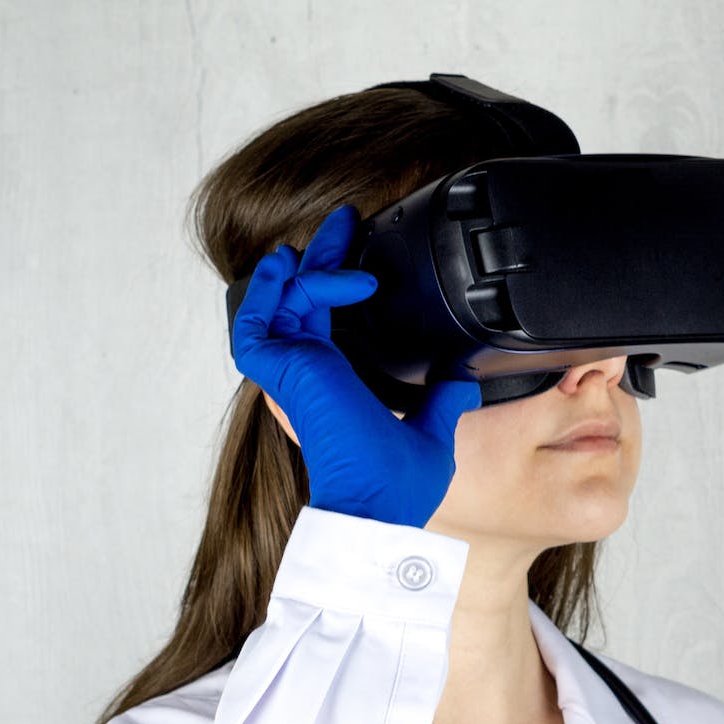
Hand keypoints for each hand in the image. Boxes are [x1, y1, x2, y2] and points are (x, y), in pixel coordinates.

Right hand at [229, 204, 482, 527]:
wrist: (379, 505)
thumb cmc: (395, 485)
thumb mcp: (430, 429)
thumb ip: (442, 400)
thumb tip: (462, 378)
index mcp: (333, 382)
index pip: (323, 319)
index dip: (333, 280)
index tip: (358, 251)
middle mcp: (307, 373)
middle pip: (300, 297)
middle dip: (320, 253)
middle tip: (345, 219)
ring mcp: (289, 371)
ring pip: (280, 298)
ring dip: (307, 263)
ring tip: (337, 233)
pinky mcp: (278, 372)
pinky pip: (261, 317)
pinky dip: (280, 289)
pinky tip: (306, 271)